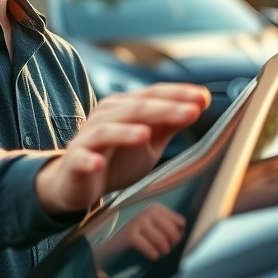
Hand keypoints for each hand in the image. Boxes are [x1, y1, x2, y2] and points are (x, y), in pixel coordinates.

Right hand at [35, 83, 209, 213]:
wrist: (78, 183)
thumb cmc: (115, 159)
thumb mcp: (149, 141)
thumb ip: (169, 123)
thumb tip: (199, 103)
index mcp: (125, 107)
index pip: (152, 95)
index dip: (177, 94)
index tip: (203, 97)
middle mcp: (106, 116)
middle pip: (135, 108)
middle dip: (164, 109)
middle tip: (191, 112)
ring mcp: (88, 138)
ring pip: (107, 130)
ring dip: (126, 132)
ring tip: (145, 134)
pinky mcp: (74, 161)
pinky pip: (80, 159)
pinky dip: (88, 160)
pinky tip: (97, 163)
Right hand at [99, 202, 185, 263]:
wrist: (112, 244)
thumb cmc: (139, 236)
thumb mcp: (155, 228)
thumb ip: (170, 227)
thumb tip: (182, 230)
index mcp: (156, 208)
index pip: (179, 221)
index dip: (180, 233)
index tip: (175, 241)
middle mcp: (147, 212)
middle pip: (172, 231)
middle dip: (172, 243)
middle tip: (167, 250)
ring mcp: (138, 222)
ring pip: (161, 240)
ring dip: (163, 250)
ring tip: (160, 253)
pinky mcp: (129, 235)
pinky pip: (147, 246)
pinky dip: (152, 253)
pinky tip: (153, 256)